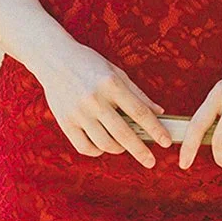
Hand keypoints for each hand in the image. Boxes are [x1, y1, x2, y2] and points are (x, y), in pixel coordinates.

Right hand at [36, 42, 171, 166]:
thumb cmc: (90, 64)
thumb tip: (159, 112)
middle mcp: (95, 99)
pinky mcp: (65, 122)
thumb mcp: (116, 72)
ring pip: (105, 144)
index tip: (166, 143)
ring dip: (119, 149)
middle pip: (124, 133)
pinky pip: (85, 147)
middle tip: (151, 161)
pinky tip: (103, 145)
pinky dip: (97, 151)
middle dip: (141, 151)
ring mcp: (78, 112)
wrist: (54, 59)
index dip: (156, 130)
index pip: (139, 112)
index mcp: (111, 84)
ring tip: (124, 146)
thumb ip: (138, 94)